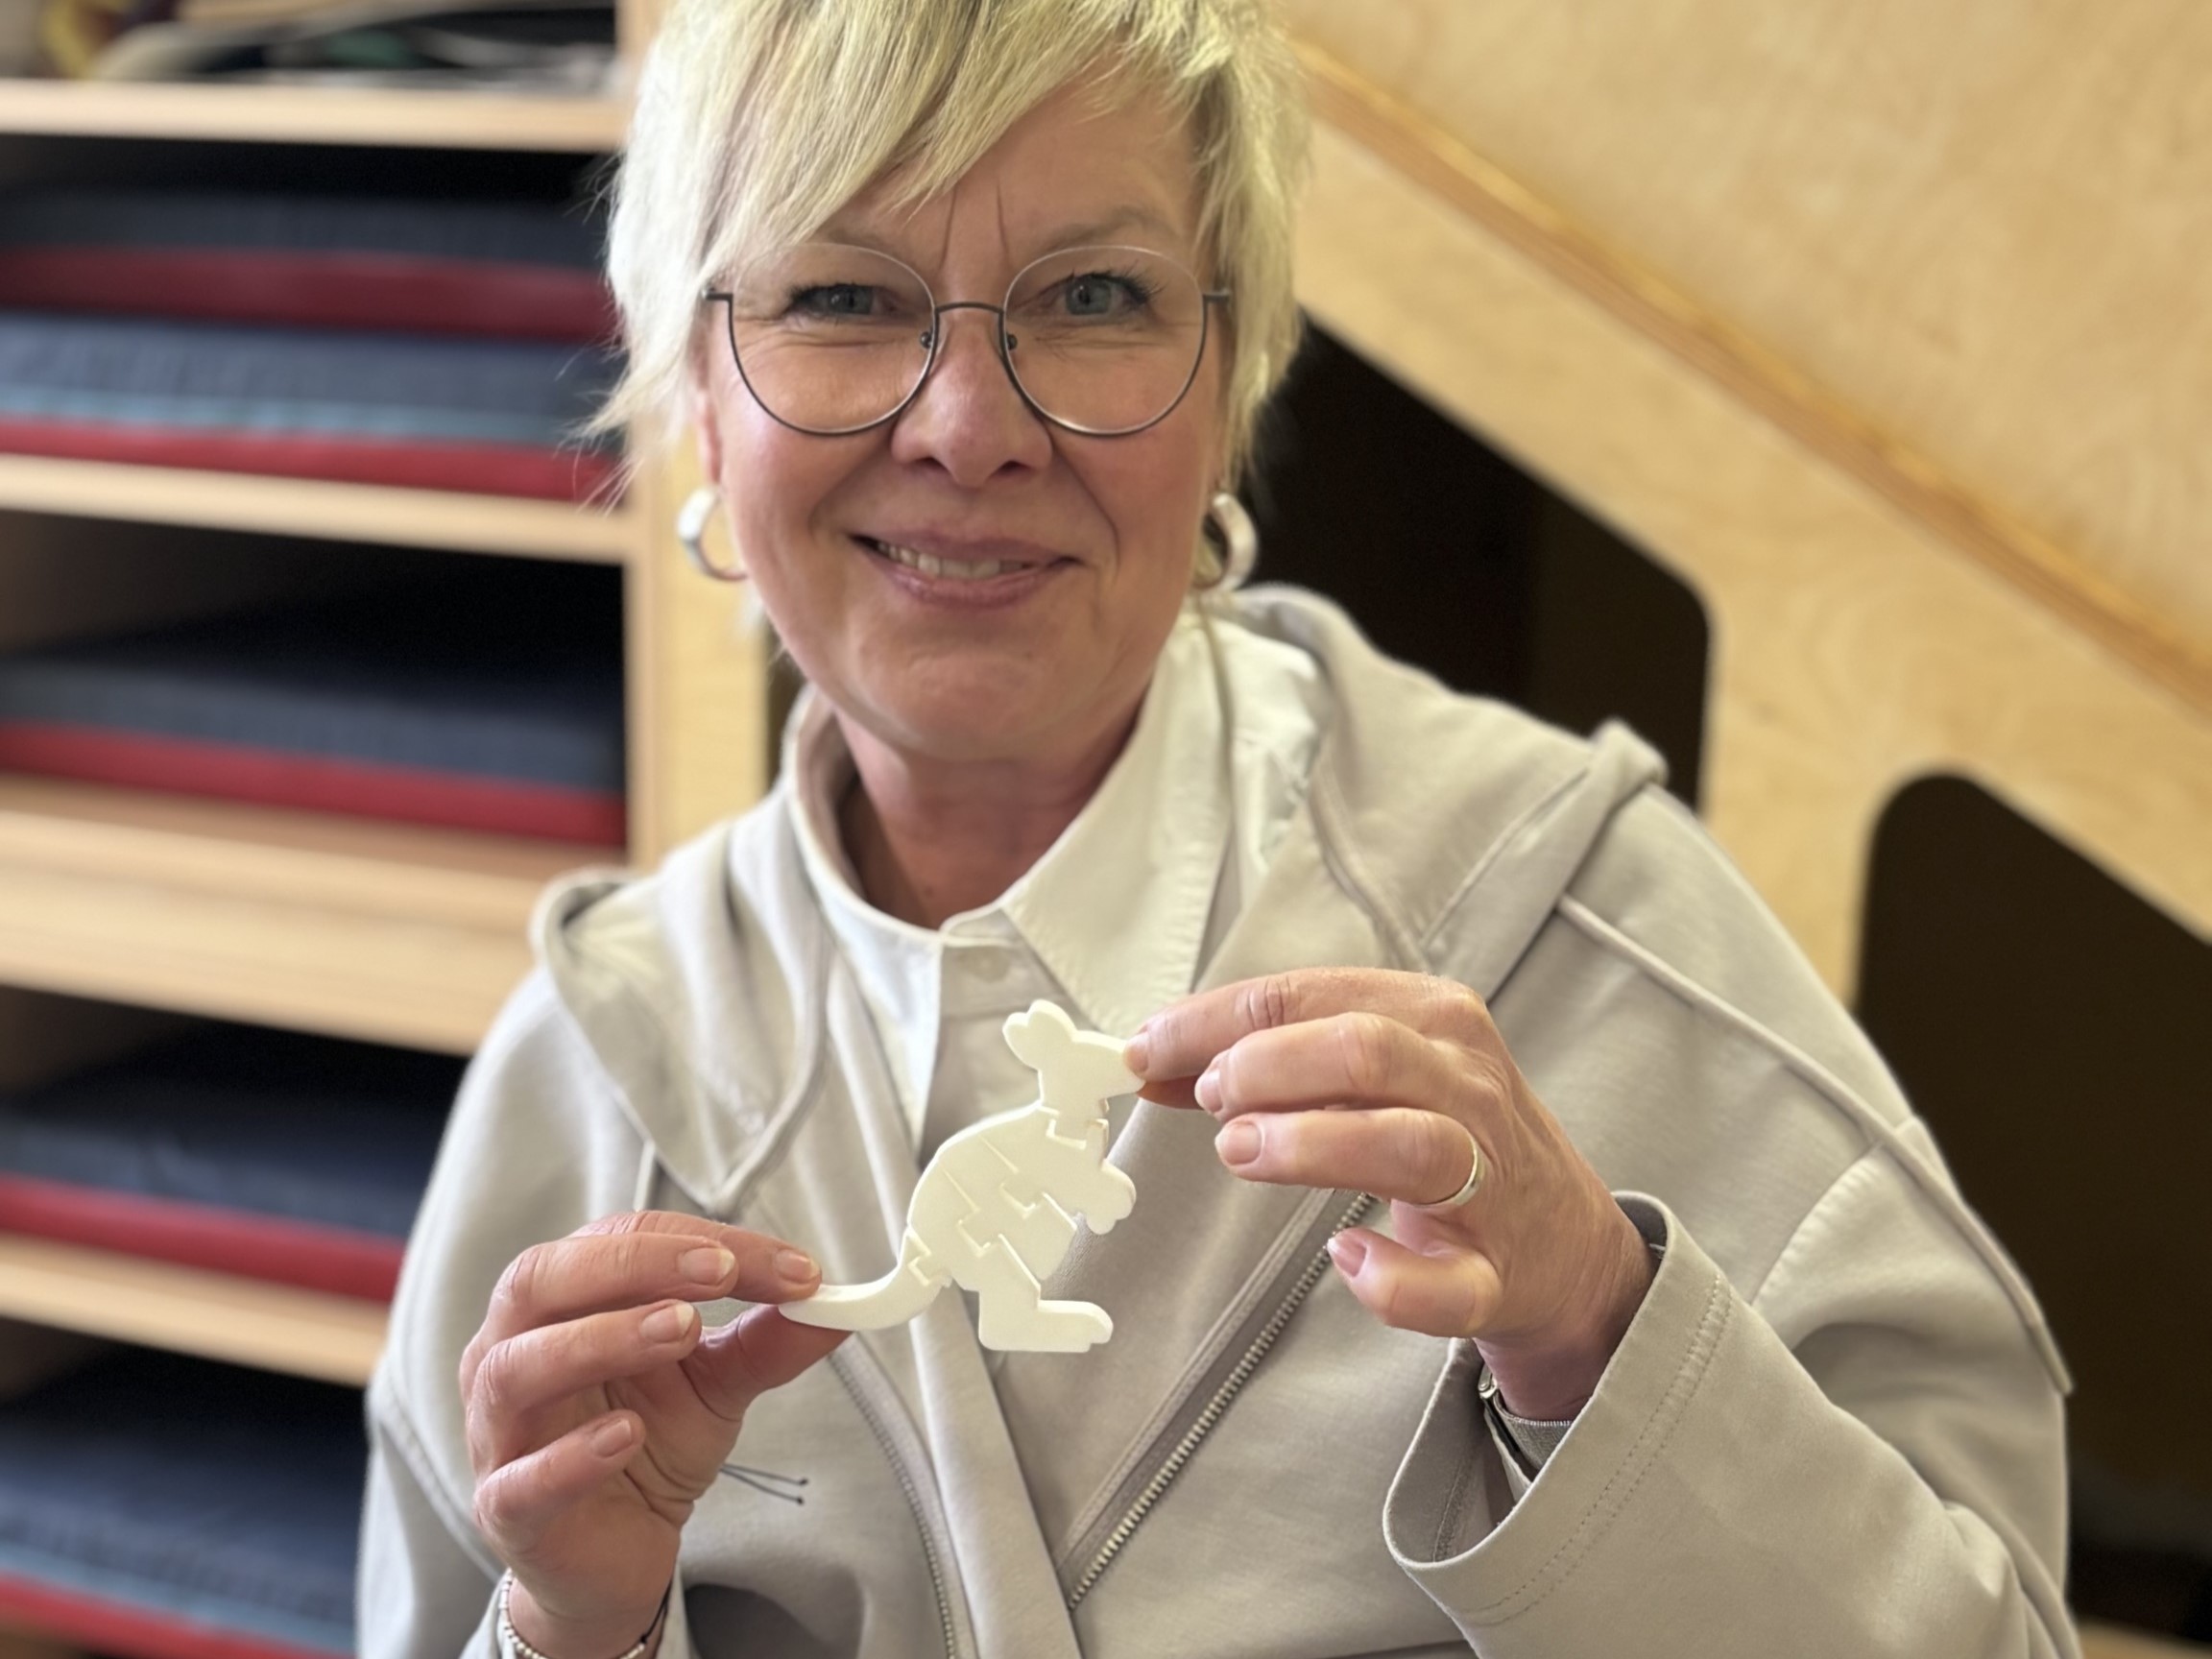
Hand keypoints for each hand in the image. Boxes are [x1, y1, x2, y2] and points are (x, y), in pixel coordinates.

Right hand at [460, 1211, 844, 1655]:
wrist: (615, 1553)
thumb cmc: (646, 1443)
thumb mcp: (718, 1383)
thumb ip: (768, 1341)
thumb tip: (836, 1305)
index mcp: (561, 1302)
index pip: (618, 1242)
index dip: (697, 1242)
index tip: (788, 1267)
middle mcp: (510, 1351)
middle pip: (539, 1279)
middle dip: (633, 1265)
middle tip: (718, 1272)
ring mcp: (498, 1431)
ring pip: (516, 1367)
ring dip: (601, 1338)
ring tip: (681, 1330)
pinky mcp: (504, 1510)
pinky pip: (520, 1478)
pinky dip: (571, 1454)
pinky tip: (626, 1436)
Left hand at [1126, 969, 1651, 1420]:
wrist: (1565, 1243)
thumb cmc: (1450, 1137)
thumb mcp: (1370, 1074)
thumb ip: (1272, 1059)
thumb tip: (1159, 1058)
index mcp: (1432, 1019)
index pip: (1311, 995)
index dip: (1215, 1021)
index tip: (1148, 1049)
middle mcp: (1466, 1086)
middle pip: (1364, 1051)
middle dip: (1267, 1067)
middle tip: (1212, 1101)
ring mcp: (1489, 1181)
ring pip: (1407, 1144)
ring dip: (1311, 1144)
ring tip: (1242, 1151)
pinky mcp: (1496, 1275)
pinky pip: (1448, 1284)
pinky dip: (1392, 1279)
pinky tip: (1346, 1258)